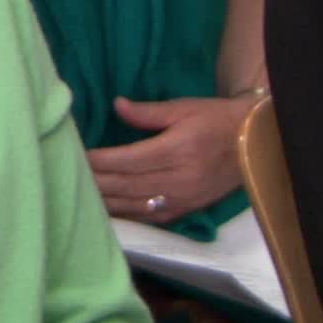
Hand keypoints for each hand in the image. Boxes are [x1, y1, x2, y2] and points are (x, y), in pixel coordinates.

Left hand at [86, 94, 249, 224]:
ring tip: (79, 194)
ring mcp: (182, 199)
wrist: (254, 144)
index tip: (78, 155)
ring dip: (105, 201)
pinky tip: (107, 211)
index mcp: (178, 149)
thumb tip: (116, 106)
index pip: (128, 160)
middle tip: (68, 176)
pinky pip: (149, 217)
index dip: (100, 161)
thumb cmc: (216, 119)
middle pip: (126, 185)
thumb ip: (148, 112)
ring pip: (134, 205)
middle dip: (96, 181)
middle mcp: (179, 178)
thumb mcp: (184, 107)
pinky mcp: (185, 210)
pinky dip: (125, 215)